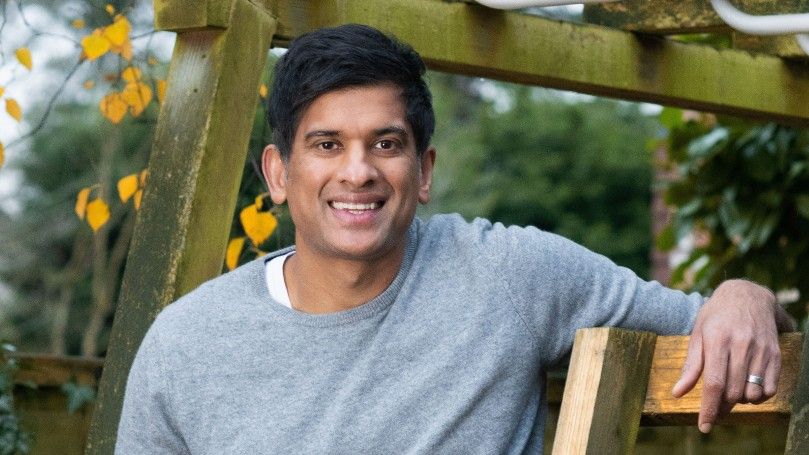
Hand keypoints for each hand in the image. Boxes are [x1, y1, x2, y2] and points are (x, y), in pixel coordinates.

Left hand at [670, 279, 793, 432]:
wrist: (747, 294)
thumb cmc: (716, 315)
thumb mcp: (697, 333)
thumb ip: (690, 365)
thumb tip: (677, 392)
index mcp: (717, 339)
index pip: (714, 383)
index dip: (709, 408)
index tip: (704, 425)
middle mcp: (741, 345)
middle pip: (733, 392)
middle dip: (722, 408)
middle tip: (714, 410)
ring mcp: (761, 349)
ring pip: (752, 393)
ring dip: (740, 402)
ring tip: (730, 394)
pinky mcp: (775, 353)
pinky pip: (770, 387)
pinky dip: (759, 396)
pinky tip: (747, 389)